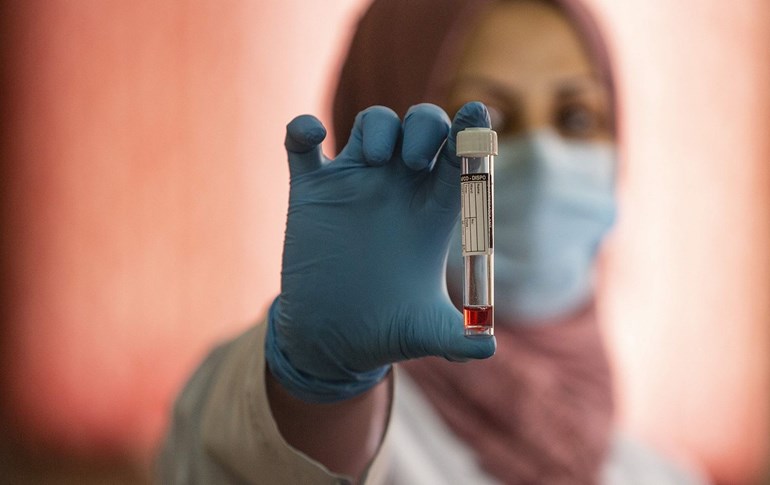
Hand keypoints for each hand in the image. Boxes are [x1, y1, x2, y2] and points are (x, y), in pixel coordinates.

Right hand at [265, 102, 495, 401]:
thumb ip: (456, 336)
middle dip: (425, 125)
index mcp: (432, 211)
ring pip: (372, 124)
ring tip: (378, 158)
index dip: (471, 133)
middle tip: (415, 159)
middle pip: (421, 127)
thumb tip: (487, 347)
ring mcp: (353, 185)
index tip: (479, 114)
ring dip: (379, 125)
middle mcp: (398, 189)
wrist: (333, 338)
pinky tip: (310, 135)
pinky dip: (302, 130)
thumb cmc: (386, 330)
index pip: (459, 159)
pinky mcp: (311, 192)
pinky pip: (303, 146)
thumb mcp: (423, 333)